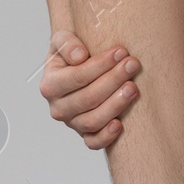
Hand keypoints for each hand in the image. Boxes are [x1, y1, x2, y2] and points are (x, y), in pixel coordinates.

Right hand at [39, 29, 140, 149]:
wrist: (77, 68)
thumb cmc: (72, 53)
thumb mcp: (63, 40)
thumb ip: (66, 43)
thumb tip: (79, 56)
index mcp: (50, 85)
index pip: (77, 77)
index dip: (100, 65)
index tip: (121, 51)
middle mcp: (58, 108)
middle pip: (87, 99)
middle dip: (113, 80)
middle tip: (132, 65)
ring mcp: (72, 123)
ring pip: (92, 121)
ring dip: (115, 105)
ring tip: (133, 87)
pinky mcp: (85, 135)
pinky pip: (93, 143)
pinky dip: (106, 137)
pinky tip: (121, 124)